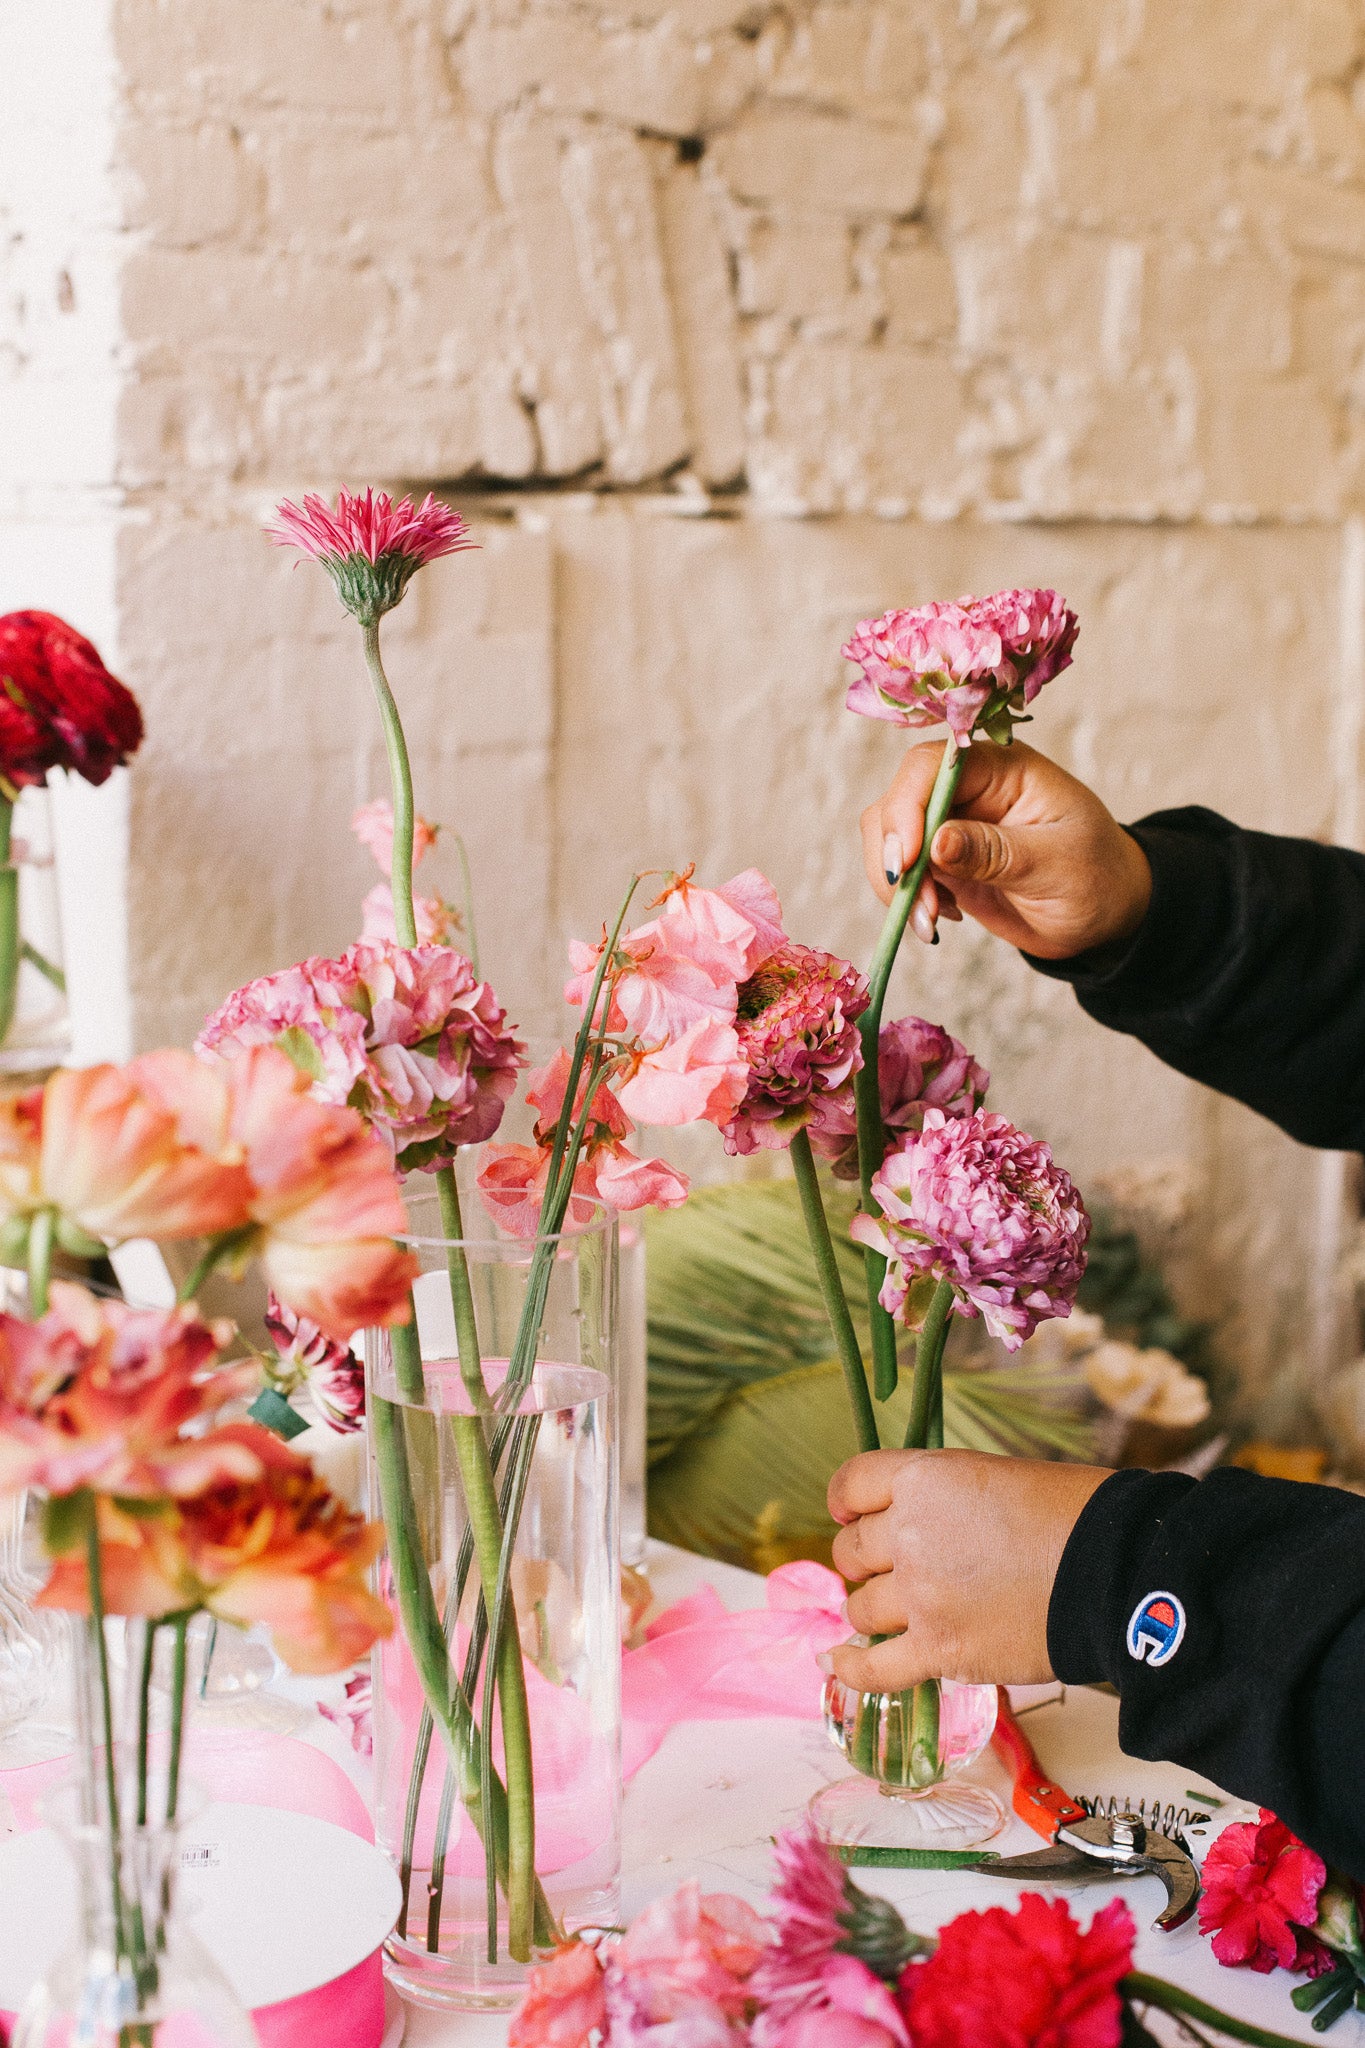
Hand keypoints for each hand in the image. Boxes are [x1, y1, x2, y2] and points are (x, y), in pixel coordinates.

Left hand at [826, 1449, 1110, 1692]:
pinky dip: (852, 1668)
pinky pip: (874, 1668)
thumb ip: (944, 1500)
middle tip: (888, 1569)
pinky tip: (840, 1663)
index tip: (847, 1512)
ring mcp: (921, 1595)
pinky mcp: (940, 1650)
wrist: (1115, 1571)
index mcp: (925, 1478)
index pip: (852, 1484)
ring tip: (897, 1613)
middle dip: (863, 1560)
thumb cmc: (1070, 1516)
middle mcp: (911, 1533)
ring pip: (861, 1608)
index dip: (845, 1499)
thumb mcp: (994, 1478)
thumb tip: (916, 1530)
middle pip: (853, 1551)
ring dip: (872, 1611)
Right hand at [859, 739, 1152, 959]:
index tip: (908, 860)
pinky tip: (939, 918)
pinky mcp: (941, 860)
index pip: (931, 766)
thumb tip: (937, 842)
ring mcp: (951, 823)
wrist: (1104, 913)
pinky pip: (900, 870)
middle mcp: (969, 788)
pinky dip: (904, 897)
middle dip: (896, 853)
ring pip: (887, 836)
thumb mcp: (1056, 864)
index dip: (907, 806)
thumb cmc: (1097, 876)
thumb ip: (996, 851)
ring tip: (930, 920)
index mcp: (1004, 769)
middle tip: (922, 905)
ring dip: (896, 881)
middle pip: (898, 799)